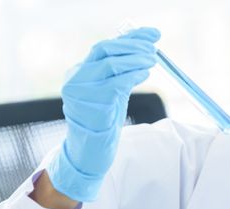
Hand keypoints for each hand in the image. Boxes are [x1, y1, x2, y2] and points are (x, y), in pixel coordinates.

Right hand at [47, 27, 159, 201]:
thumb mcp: (110, 92)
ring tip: (152, 59)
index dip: (130, 38)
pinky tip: (145, 73)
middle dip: (134, 45)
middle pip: (106, 50)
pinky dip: (134, 75)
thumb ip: (119, 72)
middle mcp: (75, 79)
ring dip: (137, 59)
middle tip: (154, 47)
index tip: (152, 34)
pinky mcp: (94, 106)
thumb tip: (143, 49)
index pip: (104, 47)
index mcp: (77, 73)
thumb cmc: (102, 123)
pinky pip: (117, 84)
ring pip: (112, 64)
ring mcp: (82, 93)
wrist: (88, 153)